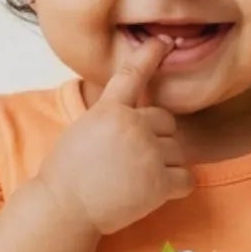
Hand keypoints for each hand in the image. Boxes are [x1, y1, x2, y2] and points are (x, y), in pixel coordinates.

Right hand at [35, 33, 196, 235]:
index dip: (149, 56)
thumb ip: (110, 116)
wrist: (64, 208)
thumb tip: (129, 114)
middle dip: (157, 137)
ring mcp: (149, 153)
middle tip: (134, 160)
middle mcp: (133, 125)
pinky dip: (177, 186)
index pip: (133, 75)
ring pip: (178, 150)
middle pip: (166, 121)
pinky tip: (157, 192)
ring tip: (139, 179)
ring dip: (166, 163)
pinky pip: (187, 179)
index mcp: (109, 109)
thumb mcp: (83, 129)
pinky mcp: (160, 182)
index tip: (163, 43)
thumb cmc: (66, 173)